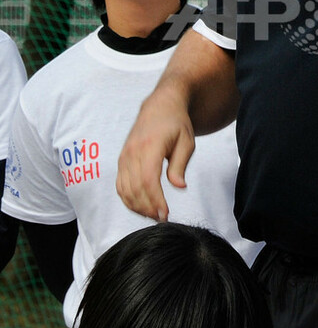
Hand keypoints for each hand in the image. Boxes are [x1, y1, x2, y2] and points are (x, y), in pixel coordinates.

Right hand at [116, 84, 195, 220]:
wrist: (160, 108)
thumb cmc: (176, 124)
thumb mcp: (186, 142)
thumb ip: (180, 165)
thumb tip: (179, 187)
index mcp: (150, 145)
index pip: (148, 179)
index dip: (155, 200)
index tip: (165, 214)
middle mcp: (133, 152)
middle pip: (135, 188)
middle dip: (147, 208)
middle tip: (162, 219)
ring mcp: (124, 156)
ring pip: (124, 189)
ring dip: (137, 207)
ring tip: (153, 216)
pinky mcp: (122, 160)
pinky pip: (120, 185)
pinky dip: (128, 200)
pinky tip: (141, 207)